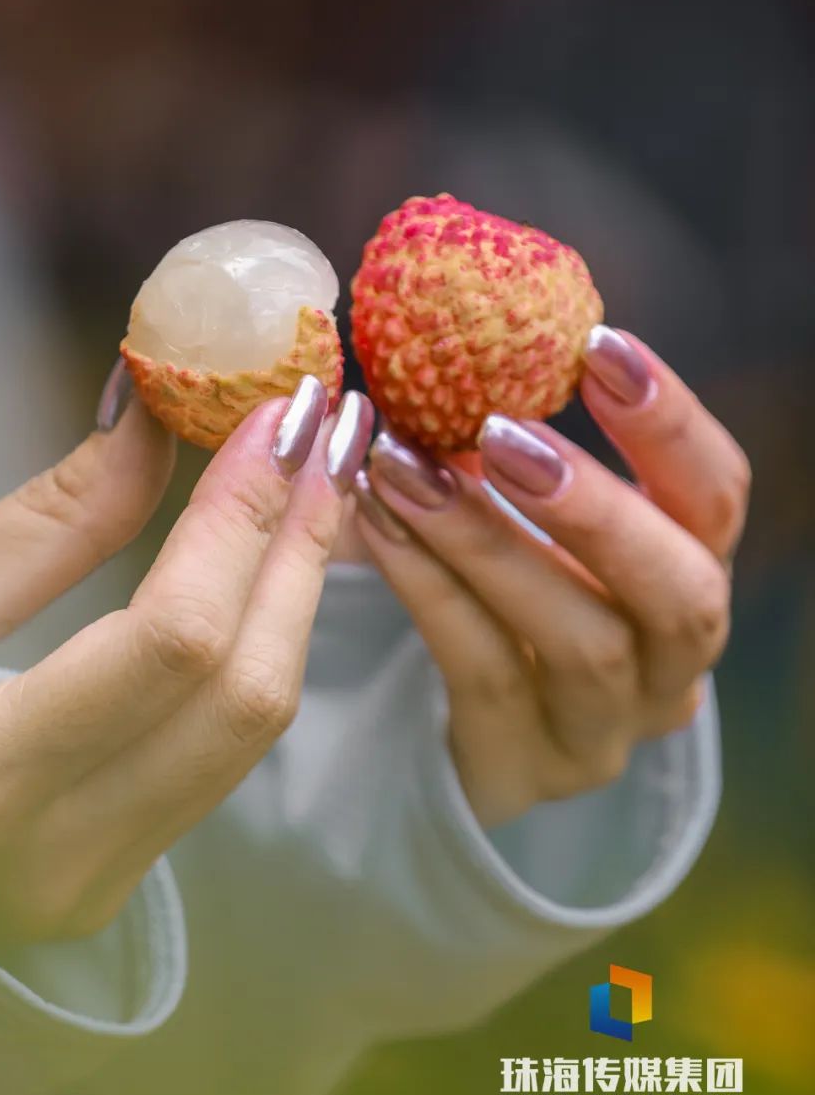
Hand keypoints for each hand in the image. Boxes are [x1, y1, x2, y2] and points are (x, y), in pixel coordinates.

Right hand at [0, 372, 373, 946]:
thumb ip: (48, 521)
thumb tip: (154, 420)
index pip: (170, 641)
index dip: (240, 517)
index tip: (276, 418)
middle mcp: (61, 853)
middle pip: (242, 692)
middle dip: (300, 547)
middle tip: (326, 433)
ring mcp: (103, 880)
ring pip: (252, 729)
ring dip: (298, 593)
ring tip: (320, 482)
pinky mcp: (126, 876)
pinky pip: (226, 752)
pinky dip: (263, 646)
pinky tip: (277, 570)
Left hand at [351, 328, 748, 828]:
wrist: (452, 727)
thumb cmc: (500, 584)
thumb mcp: (526, 514)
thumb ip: (515, 442)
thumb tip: (452, 328)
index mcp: (688, 574)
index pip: (718, 497)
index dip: (672, 423)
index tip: (597, 345)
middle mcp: (671, 663)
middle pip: (680, 592)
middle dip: (597, 506)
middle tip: (501, 432)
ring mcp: (606, 728)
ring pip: (580, 642)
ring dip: (486, 540)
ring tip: (403, 466)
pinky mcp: (527, 766)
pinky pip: (484, 670)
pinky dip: (429, 587)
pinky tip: (377, 521)